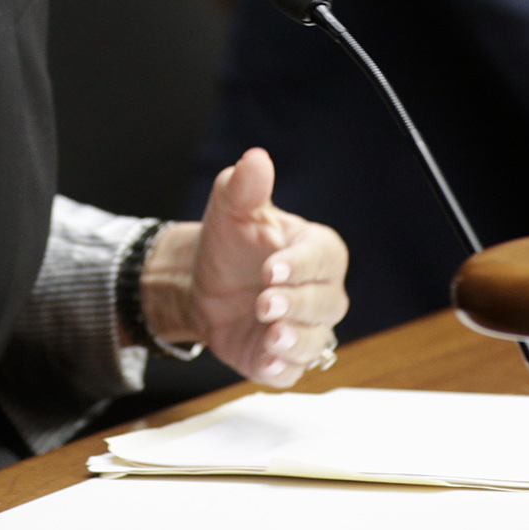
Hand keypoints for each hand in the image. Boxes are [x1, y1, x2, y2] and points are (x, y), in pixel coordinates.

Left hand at [142, 148, 347, 385]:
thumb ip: (246, 186)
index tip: (270, 268)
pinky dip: (282, 369)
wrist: (204, 285)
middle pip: (324, 302)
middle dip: (296, 303)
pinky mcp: (284, 358)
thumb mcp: (231, 209)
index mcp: (316, 249)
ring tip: (271, 335)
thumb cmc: (230, 243)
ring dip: (295, 340)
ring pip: (315, 339)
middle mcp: (320, 290)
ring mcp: (305, 327)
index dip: (299, 264)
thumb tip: (255, 159)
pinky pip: (293, 371)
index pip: (322, 257)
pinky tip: (266, 362)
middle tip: (264, 302)